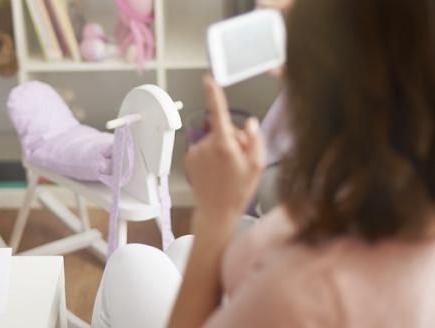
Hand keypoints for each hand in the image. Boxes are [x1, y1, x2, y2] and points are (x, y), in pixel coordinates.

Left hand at [185, 76, 264, 232]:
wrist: (216, 211)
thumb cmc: (238, 191)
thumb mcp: (257, 166)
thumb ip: (255, 140)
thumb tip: (249, 123)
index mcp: (223, 145)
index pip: (218, 112)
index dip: (214, 94)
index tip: (208, 80)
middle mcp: (206, 145)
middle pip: (224, 128)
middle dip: (234, 138)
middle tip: (240, 161)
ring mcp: (196, 152)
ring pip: (214, 139)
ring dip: (223, 148)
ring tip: (228, 169)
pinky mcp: (190, 158)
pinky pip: (205, 148)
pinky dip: (212, 155)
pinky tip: (217, 171)